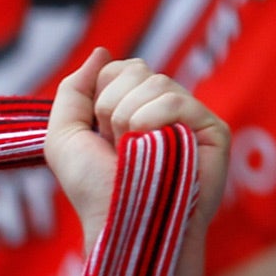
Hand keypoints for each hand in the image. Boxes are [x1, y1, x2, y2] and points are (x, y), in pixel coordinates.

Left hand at [45, 50, 230, 246]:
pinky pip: (173, 100)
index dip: (99, 101)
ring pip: (153, 82)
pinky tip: (156, 149)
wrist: (120, 223)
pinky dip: (151, 124)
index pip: (117, 69)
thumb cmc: (93, 189)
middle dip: (110, 110)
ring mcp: (190, 116)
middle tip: (117, 148)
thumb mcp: (63, 138)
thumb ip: (73, 92)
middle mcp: (164, 107)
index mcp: (133, 106)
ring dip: (127, 121)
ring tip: (135, 154)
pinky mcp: (213, 128)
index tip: (100, 137)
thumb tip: (101, 52)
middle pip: (134, 70)